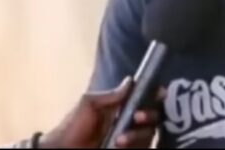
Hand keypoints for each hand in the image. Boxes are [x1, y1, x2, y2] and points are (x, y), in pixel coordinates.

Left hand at [39, 77, 164, 147]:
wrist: (64, 149)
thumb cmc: (73, 126)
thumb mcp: (89, 105)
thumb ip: (110, 96)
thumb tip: (131, 80)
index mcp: (120, 108)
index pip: (144, 100)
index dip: (155, 96)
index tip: (160, 92)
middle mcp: (129, 123)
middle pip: (153, 117)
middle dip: (149, 115)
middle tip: (138, 116)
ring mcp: (130, 141)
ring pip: (148, 135)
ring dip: (138, 135)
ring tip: (119, 140)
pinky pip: (143, 147)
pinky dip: (137, 145)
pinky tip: (122, 146)